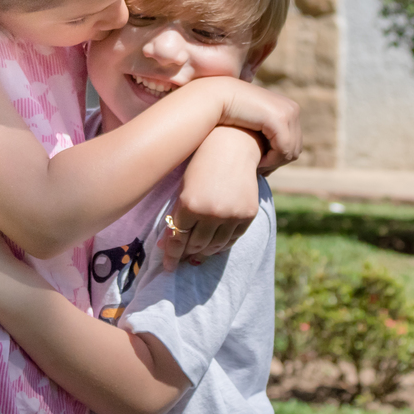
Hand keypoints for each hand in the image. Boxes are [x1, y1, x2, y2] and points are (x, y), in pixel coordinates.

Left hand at [161, 126, 260, 270]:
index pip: (177, 239)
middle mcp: (211, 212)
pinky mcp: (247, 215)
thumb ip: (176, 217)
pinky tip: (215, 246)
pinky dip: (222, 245)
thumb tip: (166, 246)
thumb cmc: (201, 165)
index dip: (171, 256)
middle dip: (187, 254)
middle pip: (196, 245)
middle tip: (182, 261)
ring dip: (204, 253)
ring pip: (215, 246)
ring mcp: (232, 214)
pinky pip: (233, 239)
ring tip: (197, 256)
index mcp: (189, 204)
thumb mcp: (183, 188)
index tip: (167, 268)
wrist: (233, 146)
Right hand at [214, 81, 300, 171]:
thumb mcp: (254, 123)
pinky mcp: (280, 119)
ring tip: (259, 165)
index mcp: (289, 108)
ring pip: (291, 150)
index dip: (279, 158)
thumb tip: (272, 150)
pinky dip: (272, 160)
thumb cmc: (230, 113)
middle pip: (296, 147)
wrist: (217, 97)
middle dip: (278, 162)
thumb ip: (265, 133)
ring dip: (274, 162)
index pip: (294, 141)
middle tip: (262, 169)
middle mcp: (292, 108)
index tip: (263, 165)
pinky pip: (283, 149)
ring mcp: (288, 112)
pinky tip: (258, 162)